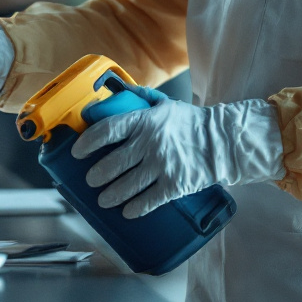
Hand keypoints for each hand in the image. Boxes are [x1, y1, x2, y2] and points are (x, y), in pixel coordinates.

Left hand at [71, 93, 284, 218]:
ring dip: (110, 195)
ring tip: (103, 199)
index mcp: (144, 120)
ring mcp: (161, 166)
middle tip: (91, 180)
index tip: (78, 151)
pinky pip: (148, 201)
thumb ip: (140, 97)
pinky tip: (127, 211)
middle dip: (96, 175)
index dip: (87, 142)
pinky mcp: (174, 185)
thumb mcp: (165, 104)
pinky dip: (135, 208)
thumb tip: (117, 90)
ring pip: (126, 186)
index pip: (107, 131)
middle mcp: (149, 143)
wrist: (223, 142)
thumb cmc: (191, 123)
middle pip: (112, 164)